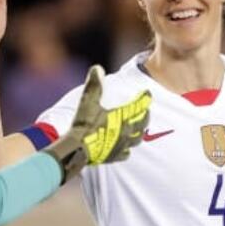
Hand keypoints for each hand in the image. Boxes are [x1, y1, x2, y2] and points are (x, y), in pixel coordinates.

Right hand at [43, 65, 151, 182]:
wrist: (77, 149)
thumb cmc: (83, 125)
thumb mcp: (87, 102)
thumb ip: (94, 85)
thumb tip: (97, 68)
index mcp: (121, 118)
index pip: (138, 106)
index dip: (144, 98)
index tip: (147, 94)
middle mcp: (125, 132)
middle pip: (142, 123)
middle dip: (145, 115)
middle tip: (145, 110)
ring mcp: (121, 146)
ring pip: (137, 139)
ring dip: (140, 132)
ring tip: (139, 128)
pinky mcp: (114, 156)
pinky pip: (126, 153)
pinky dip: (127, 149)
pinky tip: (125, 148)